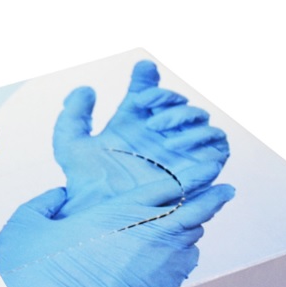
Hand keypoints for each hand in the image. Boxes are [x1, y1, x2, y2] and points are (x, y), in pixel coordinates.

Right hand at [0, 179, 233, 286]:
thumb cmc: (29, 275)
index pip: (171, 184)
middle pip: (197, 209)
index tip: (208, 169)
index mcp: (119, 211)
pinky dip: (182, 257)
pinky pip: (183, 267)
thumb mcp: (25, 225)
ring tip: (193, 222)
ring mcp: (156, 267)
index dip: (194, 175)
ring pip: (192, 240)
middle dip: (212, 198)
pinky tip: (175, 254)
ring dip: (192, 229)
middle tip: (224, 191)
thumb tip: (59, 196)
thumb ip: (45, 202)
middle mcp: (148, 235)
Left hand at [53, 60, 229, 216]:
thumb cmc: (85, 187)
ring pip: (199, 117)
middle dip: (164, 96)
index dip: (146, 77)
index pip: (145, 91)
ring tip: (157, 126)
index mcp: (132, 124)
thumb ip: (71, 117)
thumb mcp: (69, 147)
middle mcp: (159, 134)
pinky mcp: (200, 167)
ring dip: (182, 114)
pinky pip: (216, 142)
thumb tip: (87, 90)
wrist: (102, 216)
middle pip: (175, 101)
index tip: (141, 70)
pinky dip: (202, 136)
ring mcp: (181, 149)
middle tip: (145, 105)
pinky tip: (174, 144)